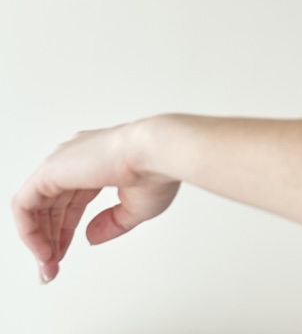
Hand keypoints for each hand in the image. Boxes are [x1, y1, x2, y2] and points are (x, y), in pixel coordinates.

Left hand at [11, 119, 179, 282]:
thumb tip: (89, 237)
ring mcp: (62, 163)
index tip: (65, 255)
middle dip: (51, 239)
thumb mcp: (136, 208)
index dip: (67, 231)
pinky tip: (43, 250)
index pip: (72, 200)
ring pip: (34, 206)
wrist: (158, 153)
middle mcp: (77, 159)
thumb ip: (111, 223)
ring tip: (48, 264)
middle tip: (52, 268)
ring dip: (39, 238)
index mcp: (98, 163)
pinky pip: (23, 204)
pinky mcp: (50, 170)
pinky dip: (29, 230)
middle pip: (52, 206)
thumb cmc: (157, 172)